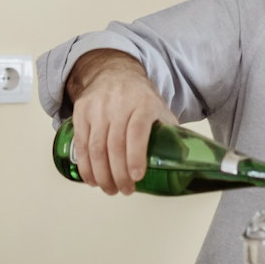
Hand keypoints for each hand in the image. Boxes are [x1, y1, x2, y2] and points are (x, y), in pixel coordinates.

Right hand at [65, 49, 177, 194]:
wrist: (114, 73)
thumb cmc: (140, 97)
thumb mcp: (159, 108)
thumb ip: (169, 131)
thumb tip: (183, 159)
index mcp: (143, 103)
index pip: (137, 131)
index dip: (136, 156)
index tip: (137, 176)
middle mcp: (118, 104)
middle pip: (115, 145)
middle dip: (119, 174)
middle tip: (125, 190)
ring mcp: (97, 108)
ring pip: (96, 147)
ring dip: (102, 174)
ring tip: (110, 189)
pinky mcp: (81, 112)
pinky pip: (81, 143)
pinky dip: (85, 165)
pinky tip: (92, 179)